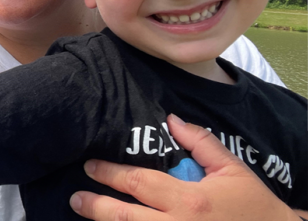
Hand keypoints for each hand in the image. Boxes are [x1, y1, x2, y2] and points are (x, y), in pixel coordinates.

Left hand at [71, 114, 299, 220]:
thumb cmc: (255, 207)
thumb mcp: (233, 170)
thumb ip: (200, 143)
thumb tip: (171, 119)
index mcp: (189, 199)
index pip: (139, 182)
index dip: (110, 173)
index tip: (90, 167)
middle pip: (125, 217)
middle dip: (96, 206)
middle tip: (75, 198)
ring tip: (82, 215)